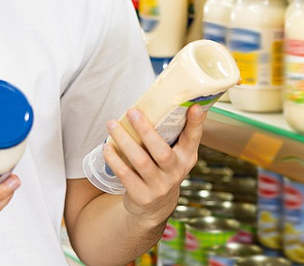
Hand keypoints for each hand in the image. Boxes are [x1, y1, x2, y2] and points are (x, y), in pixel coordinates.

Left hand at [102, 105, 205, 224]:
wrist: (155, 206)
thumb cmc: (162, 168)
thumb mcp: (174, 153)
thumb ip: (171, 133)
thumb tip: (160, 97)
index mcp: (187, 157)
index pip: (193, 138)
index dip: (196, 123)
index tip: (195, 106)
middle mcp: (176, 172)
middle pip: (161, 151)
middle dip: (146, 130)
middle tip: (132, 111)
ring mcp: (159, 186)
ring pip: (140, 161)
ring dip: (124, 141)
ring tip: (112, 124)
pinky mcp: (142, 196)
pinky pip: (125, 175)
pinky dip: (115, 160)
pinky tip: (107, 147)